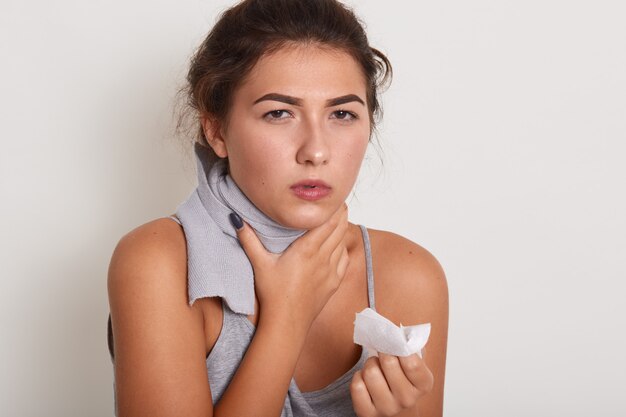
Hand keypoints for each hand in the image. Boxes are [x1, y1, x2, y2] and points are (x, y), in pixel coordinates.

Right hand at [233, 204, 349, 332]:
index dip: (333, 207)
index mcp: (307, 249)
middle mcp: (323, 257)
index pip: (328, 221)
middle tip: (335, 203)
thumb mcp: (259, 264)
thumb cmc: (273, 295)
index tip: (331, 197)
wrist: (287, 323)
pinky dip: (343, 247)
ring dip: (342, 229)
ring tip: (337, 218)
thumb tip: (236, 219)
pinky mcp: (334, 282)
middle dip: (340, 213)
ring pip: (343, 241)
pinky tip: (337, 244)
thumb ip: (249, 240)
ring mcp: (331, 270)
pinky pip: (345, 258)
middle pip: (340, 227)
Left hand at [350, 352, 433, 416]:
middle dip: (383, 353)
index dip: (399, 347)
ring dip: (370, 365)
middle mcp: (407, 399)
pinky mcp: (368, 413)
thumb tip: (401, 331)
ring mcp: (387, 408)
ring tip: (375, 368)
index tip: (395, 344)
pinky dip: (358, 377)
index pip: (412, 362)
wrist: (397, 414)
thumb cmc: (404, 383)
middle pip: (388, 362)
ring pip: (370, 372)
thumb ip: (413, 349)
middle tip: (383, 354)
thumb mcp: (416, 367)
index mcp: (423, 385)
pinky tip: (365, 380)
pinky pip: (357, 385)